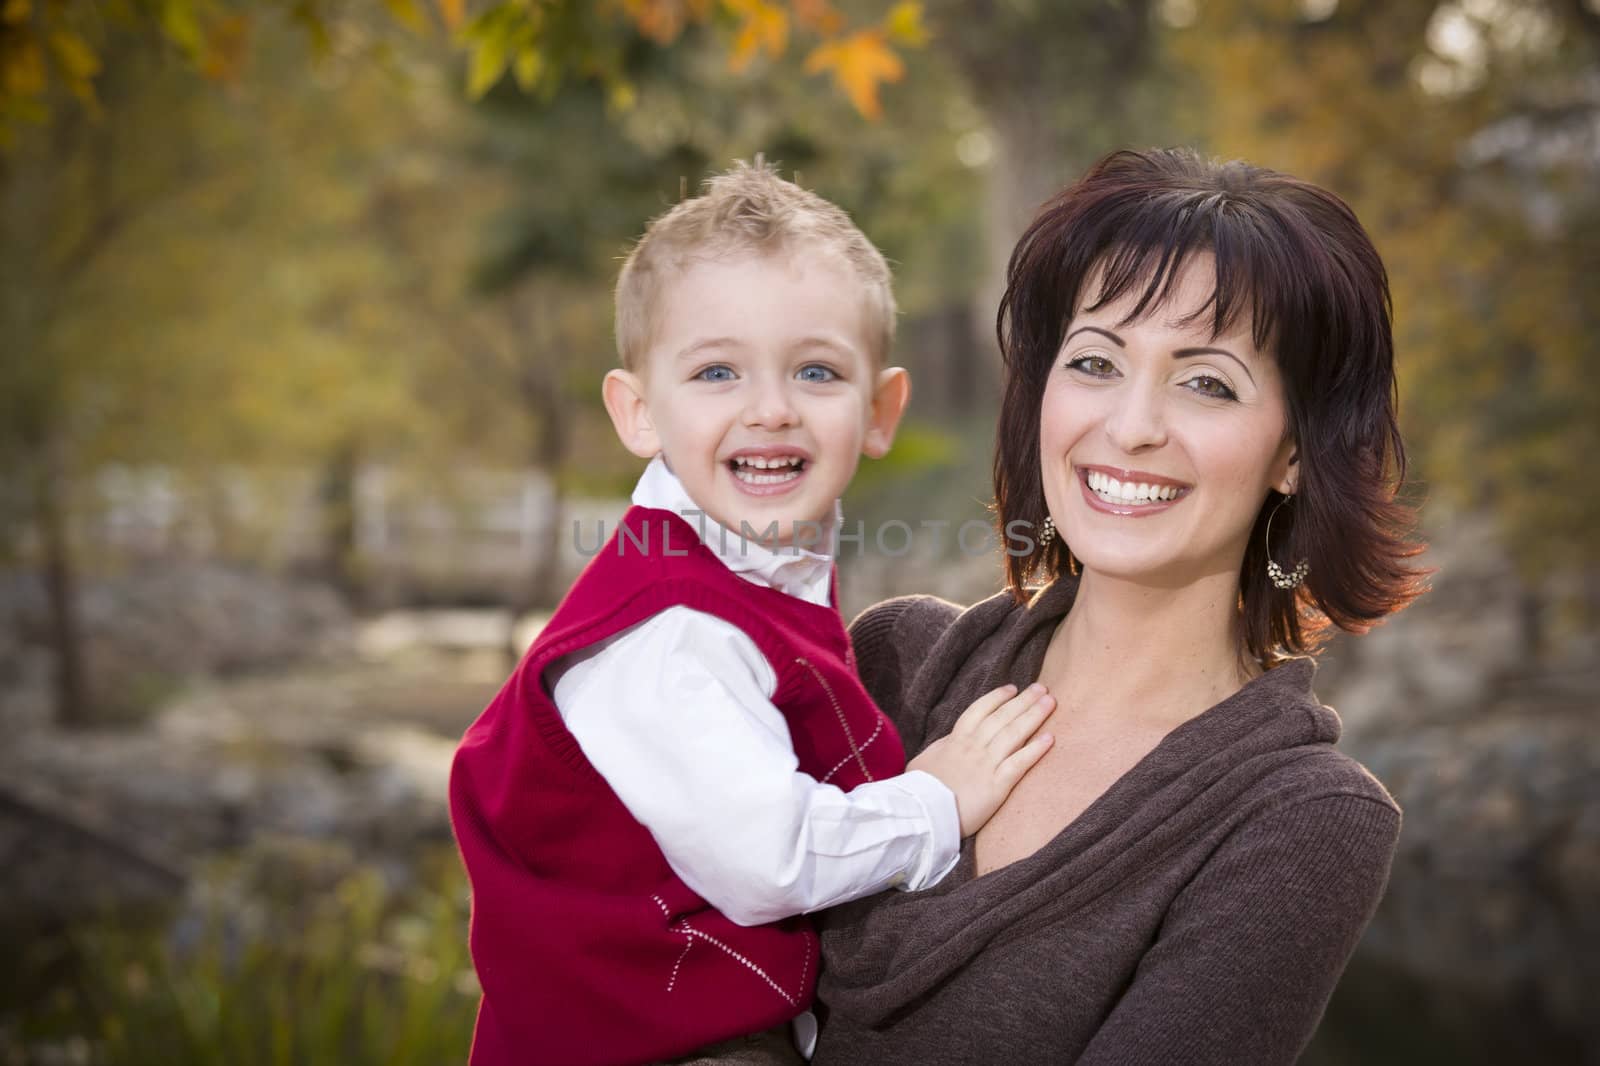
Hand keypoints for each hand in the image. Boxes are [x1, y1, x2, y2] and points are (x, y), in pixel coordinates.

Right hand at [906, 683, 1054, 837]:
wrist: (921, 812)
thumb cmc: (918, 789)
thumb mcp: (923, 761)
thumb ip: (940, 749)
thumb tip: (947, 743)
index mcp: (955, 739)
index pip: (980, 710)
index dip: (997, 698)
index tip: (1013, 689)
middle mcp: (974, 747)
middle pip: (1003, 717)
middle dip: (1023, 701)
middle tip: (1042, 688)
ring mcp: (987, 764)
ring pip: (1014, 734)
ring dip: (1034, 716)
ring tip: (1050, 702)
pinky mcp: (997, 786)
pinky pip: (1020, 763)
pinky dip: (1036, 750)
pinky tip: (1050, 738)